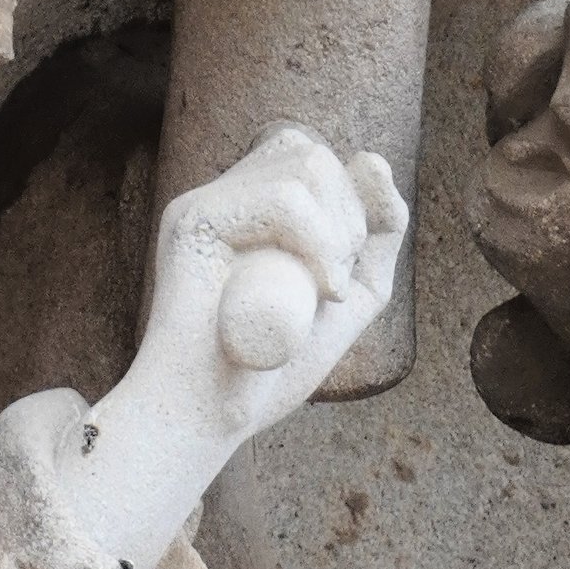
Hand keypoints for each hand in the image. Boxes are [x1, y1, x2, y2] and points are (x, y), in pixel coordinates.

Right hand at [139, 125, 406, 447]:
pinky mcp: (193, 221)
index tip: (344, 273)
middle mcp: (222, 196)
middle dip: (348, 216)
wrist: (213, 416)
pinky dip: (321, 243)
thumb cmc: (270, 370)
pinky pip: (282, 200)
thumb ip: (376, 237)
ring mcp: (205, 203)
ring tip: (327, 292)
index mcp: (247, 207)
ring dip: (337, 233)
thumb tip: (373, 160)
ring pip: (302, 166)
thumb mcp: (349, 298)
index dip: (351, 199)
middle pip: (309, 152)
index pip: (310, 157)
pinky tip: (322, 290)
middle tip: (335, 288)